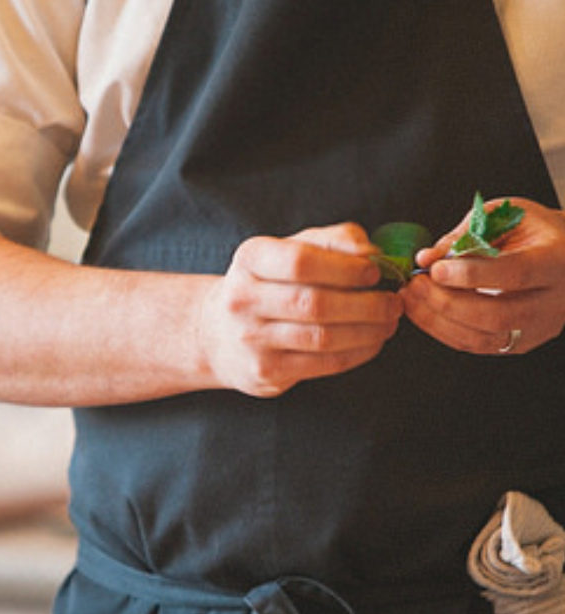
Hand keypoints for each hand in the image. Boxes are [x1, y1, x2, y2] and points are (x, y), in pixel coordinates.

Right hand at [197, 223, 402, 396]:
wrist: (219, 333)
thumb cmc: (270, 284)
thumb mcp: (292, 249)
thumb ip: (335, 241)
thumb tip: (374, 255)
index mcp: (250, 259)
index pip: (301, 262)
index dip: (346, 268)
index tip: (375, 272)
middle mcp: (243, 299)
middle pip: (315, 304)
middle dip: (366, 304)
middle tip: (394, 302)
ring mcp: (251, 340)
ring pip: (323, 338)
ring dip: (368, 331)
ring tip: (389, 322)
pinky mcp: (265, 372)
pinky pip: (323, 364)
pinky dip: (357, 353)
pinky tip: (373, 342)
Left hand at [403, 199, 564, 354]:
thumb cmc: (535, 231)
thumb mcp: (507, 215)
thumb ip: (467, 233)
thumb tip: (426, 258)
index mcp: (555, 261)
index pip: (515, 274)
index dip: (471, 274)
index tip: (436, 269)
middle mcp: (553, 301)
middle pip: (496, 315)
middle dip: (447, 303)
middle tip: (417, 284)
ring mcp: (537, 328)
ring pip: (483, 338)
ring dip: (438, 320)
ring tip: (412, 298)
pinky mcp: (520, 344)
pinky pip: (476, 345)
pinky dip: (443, 330)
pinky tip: (423, 312)